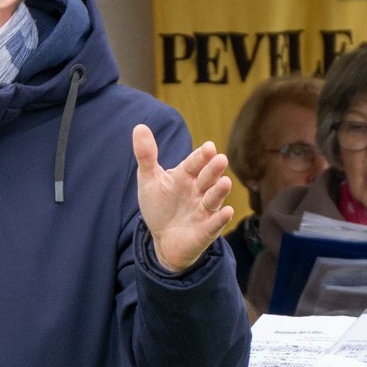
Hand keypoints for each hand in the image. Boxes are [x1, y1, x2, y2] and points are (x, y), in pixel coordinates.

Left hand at [133, 125, 235, 273]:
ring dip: (219, 191)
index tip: (208, 147)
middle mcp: (198, 191)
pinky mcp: (206, 230)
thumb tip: (139, 126)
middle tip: (220, 159)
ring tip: (225, 182)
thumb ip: (146, 155)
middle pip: (207, 178)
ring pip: (213, 199)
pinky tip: (226, 212)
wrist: (164, 240)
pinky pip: (214, 224)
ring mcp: (204, 211)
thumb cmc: (160, 206)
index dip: (201, 157)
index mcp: (186, 176)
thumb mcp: (149, 180)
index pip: (194, 163)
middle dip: (213, 170)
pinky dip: (220, 219)